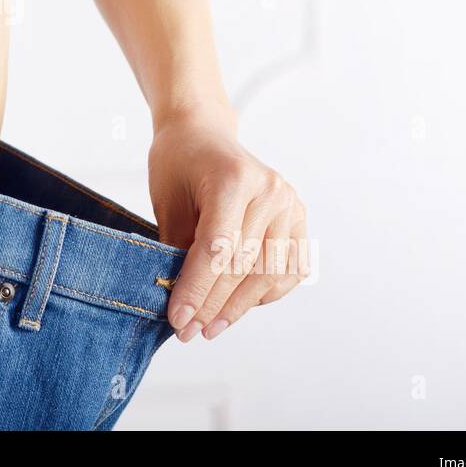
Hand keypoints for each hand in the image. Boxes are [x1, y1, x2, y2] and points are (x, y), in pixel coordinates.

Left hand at [148, 107, 308, 342]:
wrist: (203, 134)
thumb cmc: (179, 163)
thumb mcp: (167, 200)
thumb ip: (176, 247)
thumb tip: (180, 301)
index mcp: (233, 179)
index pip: (216, 248)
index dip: (196, 289)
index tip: (177, 320)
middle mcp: (269, 190)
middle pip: (244, 265)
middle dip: (213, 305)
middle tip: (188, 332)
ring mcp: (289, 203)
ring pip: (269, 272)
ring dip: (239, 307)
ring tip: (210, 326)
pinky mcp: (298, 216)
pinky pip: (289, 268)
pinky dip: (265, 292)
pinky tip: (239, 305)